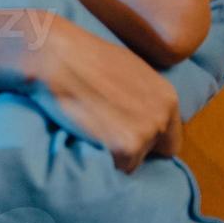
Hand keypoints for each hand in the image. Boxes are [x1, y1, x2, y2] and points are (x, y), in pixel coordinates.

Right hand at [22, 16, 182, 172]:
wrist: (54, 57)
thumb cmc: (81, 55)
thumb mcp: (126, 68)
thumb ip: (140, 94)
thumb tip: (135, 109)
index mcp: (166, 98)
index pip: (168, 137)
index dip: (147, 138)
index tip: (125, 132)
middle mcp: (161, 118)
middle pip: (152, 152)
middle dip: (131, 146)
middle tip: (105, 133)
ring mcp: (144, 135)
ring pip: (131, 161)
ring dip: (112, 152)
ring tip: (89, 130)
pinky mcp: (124, 149)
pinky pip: (114, 167)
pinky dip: (99, 157)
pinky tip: (84, 136)